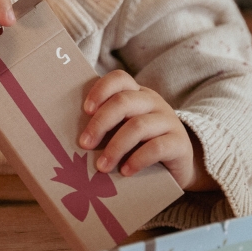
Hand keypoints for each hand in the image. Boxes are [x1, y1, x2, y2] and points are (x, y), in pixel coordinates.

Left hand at [79, 70, 215, 190]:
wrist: (179, 167)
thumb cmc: (141, 146)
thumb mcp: (123, 130)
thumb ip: (106, 126)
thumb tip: (72, 137)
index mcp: (136, 94)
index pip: (119, 79)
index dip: (100, 90)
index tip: (85, 110)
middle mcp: (153, 103)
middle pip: (123, 102)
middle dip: (100, 123)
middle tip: (84, 144)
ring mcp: (168, 121)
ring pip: (137, 126)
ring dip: (115, 147)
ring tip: (102, 167)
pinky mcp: (180, 143)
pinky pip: (156, 147)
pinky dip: (136, 160)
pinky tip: (125, 171)